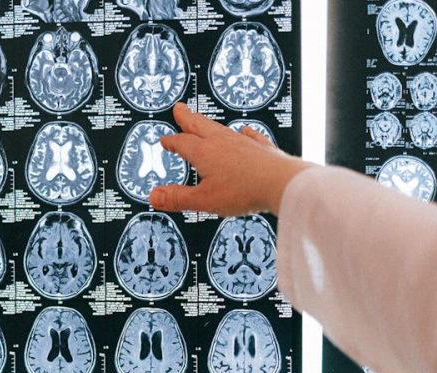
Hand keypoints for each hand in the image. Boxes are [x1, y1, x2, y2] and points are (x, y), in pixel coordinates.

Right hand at [149, 103, 310, 216]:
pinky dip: (244, 133)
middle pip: (199, 126)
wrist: (280, 182)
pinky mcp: (261, 147)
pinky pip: (250, 135)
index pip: (182, 143)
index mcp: (204, 152)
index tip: (165, 140)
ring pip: (221, 128)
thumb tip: (155, 196)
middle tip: (180, 109)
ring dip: (209, 124)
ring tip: (204, 120)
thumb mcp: (204, 200)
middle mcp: (222, 142)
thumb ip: (178, 198)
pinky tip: (245, 131)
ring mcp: (243, 142)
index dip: (171, 141)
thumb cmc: (245, 190)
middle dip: (187, 118)